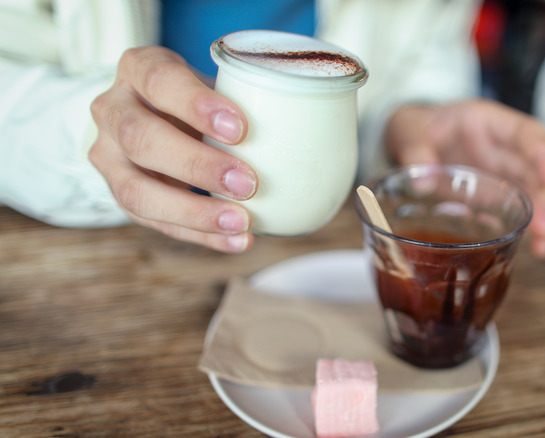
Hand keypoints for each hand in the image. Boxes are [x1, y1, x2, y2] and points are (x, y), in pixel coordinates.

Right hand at [89, 46, 256, 252]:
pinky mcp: (120, 195)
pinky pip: (155, 223)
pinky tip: (237, 240)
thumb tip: (316, 127)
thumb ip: (247, 98)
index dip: (196, 105)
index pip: (158, 80)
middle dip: (197, 165)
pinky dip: (200, 235)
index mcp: (138, 69)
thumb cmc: (197, 97)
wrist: (157, 114)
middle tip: (247, 183)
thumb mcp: (213, 82)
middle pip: (141, 139)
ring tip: (241, 221)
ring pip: (136, 191)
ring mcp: (108, 157)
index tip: (239, 128)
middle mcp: (112, 111)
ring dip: (193, 212)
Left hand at [385, 99, 544, 258]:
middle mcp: (505, 148)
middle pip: (537, 172)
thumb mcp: (407, 130)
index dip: (544, 155)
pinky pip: (522, 212)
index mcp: (489, 122)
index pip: (526, 134)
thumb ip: (414, 150)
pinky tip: (543, 251)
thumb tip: (422, 180)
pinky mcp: (499, 197)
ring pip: (538, 195)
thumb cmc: (416, 127)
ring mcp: (504, 173)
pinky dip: (533, 232)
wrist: (413, 139)